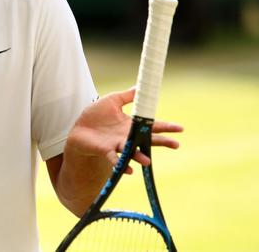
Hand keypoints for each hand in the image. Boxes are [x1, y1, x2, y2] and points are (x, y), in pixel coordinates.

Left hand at [66, 88, 182, 173]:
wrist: (79, 128)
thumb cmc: (95, 115)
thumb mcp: (112, 100)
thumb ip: (127, 96)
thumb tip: (140, 86)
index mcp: (130, 124)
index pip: (152, 125)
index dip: (166, 126)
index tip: (180, 128)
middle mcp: (127, 136)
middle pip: (147, 140)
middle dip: (161, 142)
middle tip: (176, 144)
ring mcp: (117, 144)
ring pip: (132, 151)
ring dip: (140, 156)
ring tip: (148, 161)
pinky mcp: (105, 150)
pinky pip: (114, 158)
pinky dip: (121, 164)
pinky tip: (129, 171)